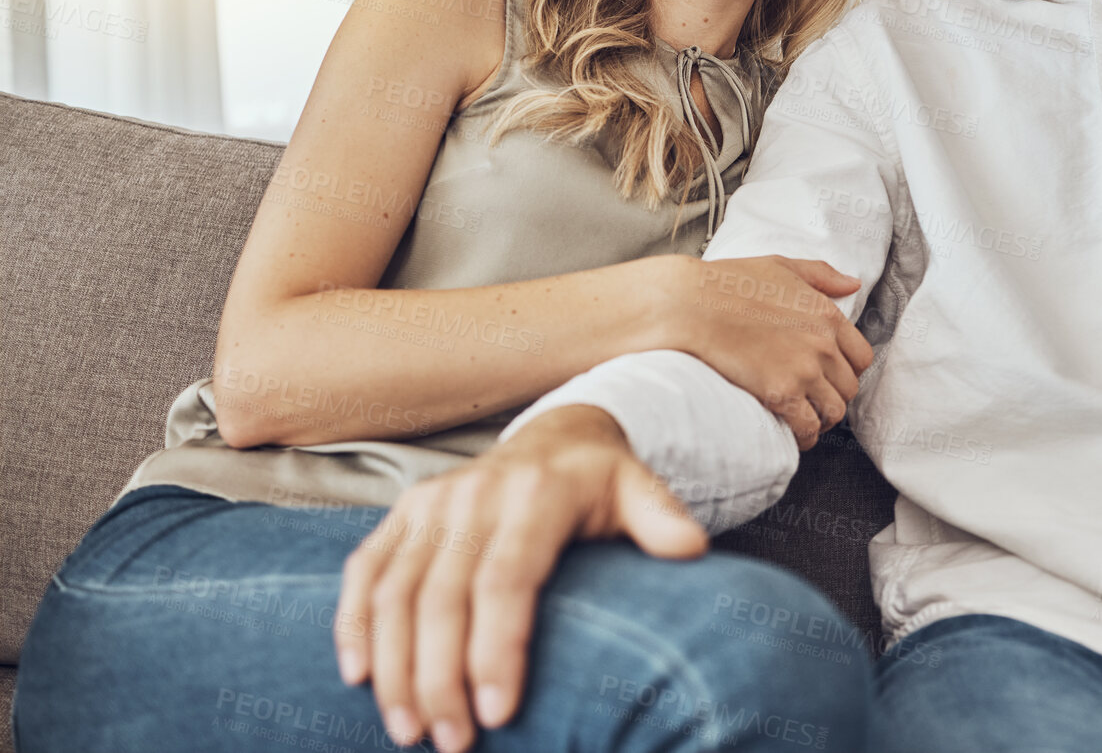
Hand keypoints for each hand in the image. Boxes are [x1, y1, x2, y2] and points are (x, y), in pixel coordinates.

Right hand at [333, 404, 706, 752]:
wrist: (557, 436)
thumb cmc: (602, 484)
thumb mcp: (640, 490)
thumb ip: (662, 519)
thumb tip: (692, 548)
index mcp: (536, 494)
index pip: (507, 580)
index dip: (497, 650)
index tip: (500, 715)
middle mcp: (474, 494)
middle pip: (443, 598)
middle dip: (440, 679)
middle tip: (452, 744)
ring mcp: (432, 502)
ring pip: (394, 592)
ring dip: (394, 668)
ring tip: (408, 731)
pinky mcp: (402, 511)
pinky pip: (364, 570)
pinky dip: (352, 624)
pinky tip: (358, 677)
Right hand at [663, 255, 872, 448]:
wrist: (691, 305)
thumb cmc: (728, 284)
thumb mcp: (781, 266)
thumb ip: (821, 275)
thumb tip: (853, 283)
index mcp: (827, 314)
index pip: (861, 357)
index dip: (847, 370)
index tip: (830, 376)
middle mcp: (823, 345)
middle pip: (849, 388)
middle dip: (833, 396)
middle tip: (814, 400)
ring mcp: (804, 371)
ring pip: (834, 411)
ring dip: (822, 419)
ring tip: (805, 419)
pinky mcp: (780, 393)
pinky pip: (808, 427)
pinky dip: (804, 435)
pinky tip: (792, 433)